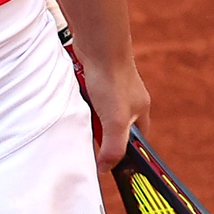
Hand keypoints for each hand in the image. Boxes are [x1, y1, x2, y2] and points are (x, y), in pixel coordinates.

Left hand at [75, 48, 149, 170]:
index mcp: (141, 110)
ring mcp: (112, 88)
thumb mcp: (115, 121)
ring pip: (98, 111)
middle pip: (114, 126)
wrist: (98, 45)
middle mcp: (129, 99)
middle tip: (86, 141)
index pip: (136, 140)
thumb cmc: (112, 80)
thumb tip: (105, 169)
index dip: (125, 152)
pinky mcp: (96, 78)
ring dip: (88, 116)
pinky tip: (72, 102)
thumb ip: (114, 147)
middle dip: (101, 134)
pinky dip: (80, 101)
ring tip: (79, 119)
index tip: (108, 163)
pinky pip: (87, 97)